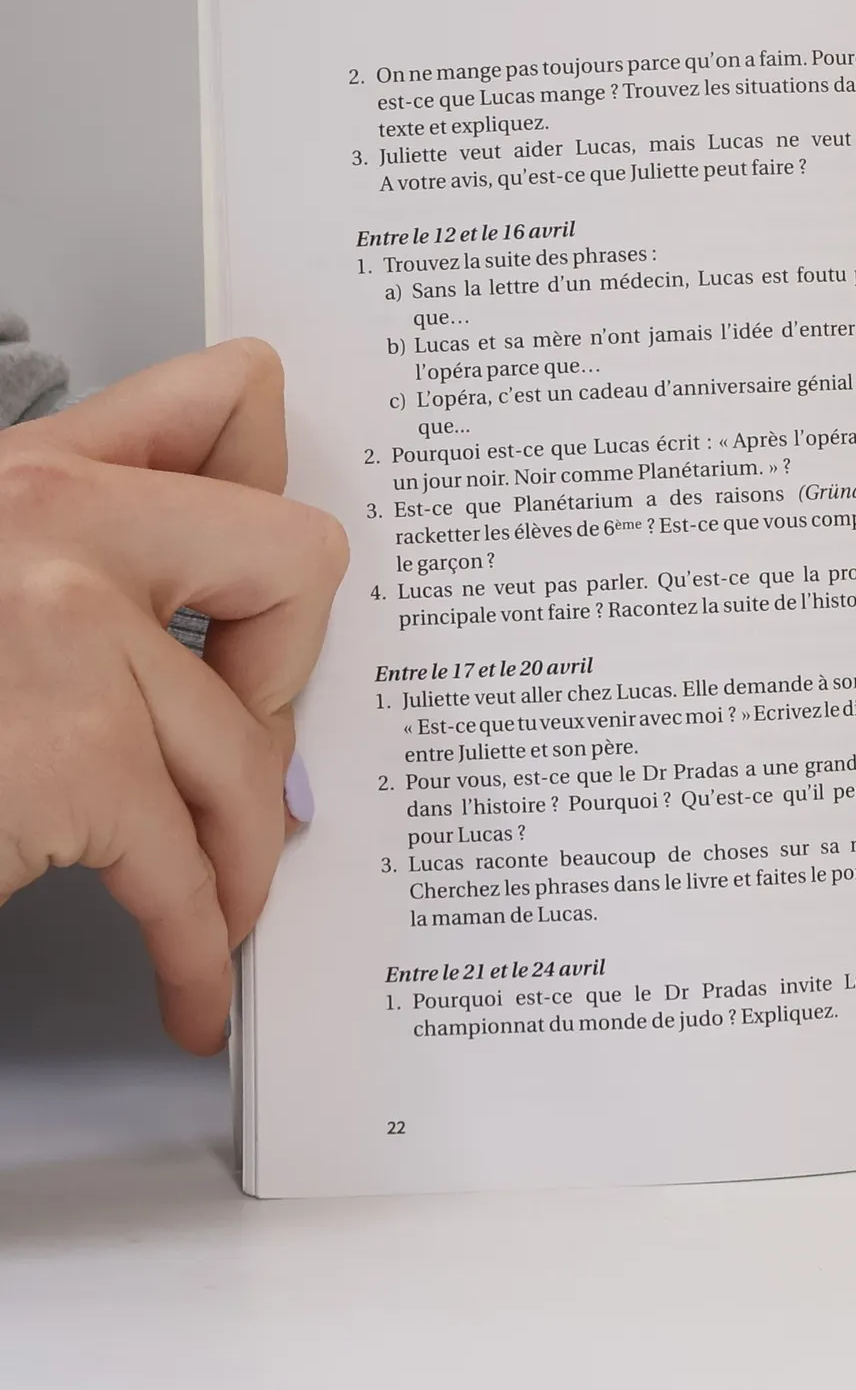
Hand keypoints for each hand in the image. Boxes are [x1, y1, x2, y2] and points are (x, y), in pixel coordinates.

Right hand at [0, 340, 345, 1049]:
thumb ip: (67, 560)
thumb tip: (205, 616)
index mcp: (24, 476)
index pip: (217, 405)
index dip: (273, 478)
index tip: (283, 562)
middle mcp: (54, 522)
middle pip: (295, 558)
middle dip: (291, 674)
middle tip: (250, 747)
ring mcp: (67, 631)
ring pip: (244, 745)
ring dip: (240, 848)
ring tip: (218, 901)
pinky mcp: (68, 756)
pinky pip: (185, 865)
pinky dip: (195, 946)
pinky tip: (190, 984)